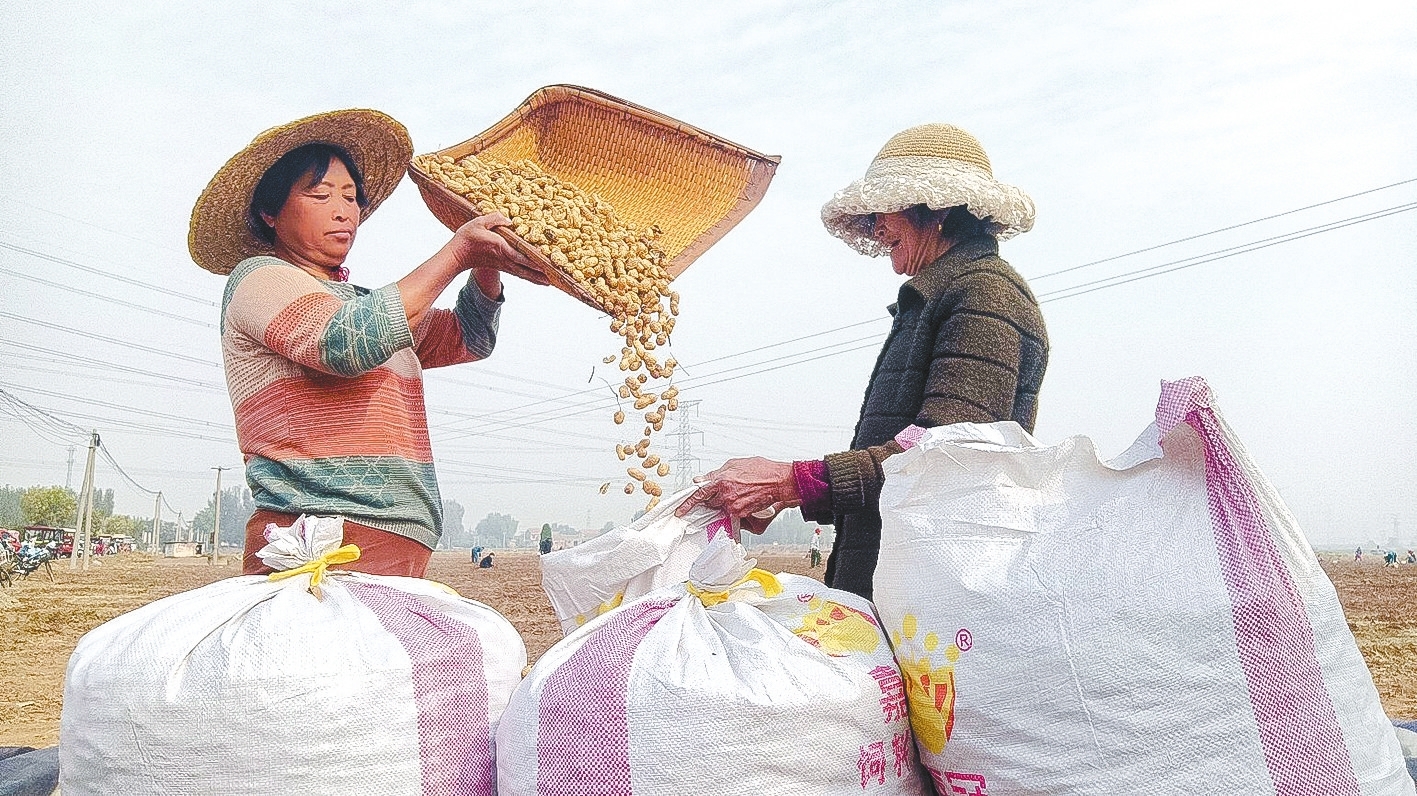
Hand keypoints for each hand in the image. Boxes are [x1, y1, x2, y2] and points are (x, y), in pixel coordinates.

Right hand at [454, 213, 548, 285]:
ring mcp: (503, 265)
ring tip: (550, 283)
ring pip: (522, 273)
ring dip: (536, 278)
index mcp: (499, 247)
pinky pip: (518, 274)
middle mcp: (503, 258)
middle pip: (524, 268)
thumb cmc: (467, 237)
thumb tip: (509, 220)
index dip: (531, 261)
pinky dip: (529, 277)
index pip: (518, 256)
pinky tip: (537, 280)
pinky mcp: (502, 267)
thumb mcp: (478, 222)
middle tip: (554, 279)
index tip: (544, 265)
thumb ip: (494, 218)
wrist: (457, 254)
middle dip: (539, 273)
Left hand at [675, 457, 799, 531]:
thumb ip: (716, 473)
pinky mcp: (741, 514)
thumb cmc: (762, 470)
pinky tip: (745, 502)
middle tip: (728, 491)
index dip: (688, 503)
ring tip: (740, 494)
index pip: (699, 493)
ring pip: (721, 509)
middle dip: (715, 498)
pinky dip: (736, 510)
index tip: (680, 511)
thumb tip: (702, 479)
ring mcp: (733, 506)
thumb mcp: (735, 464)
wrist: (779, 481)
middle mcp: (725, 495)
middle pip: (710, 502)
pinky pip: (732, 515)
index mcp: (721, 480)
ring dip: (726, 503)